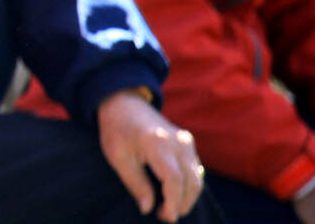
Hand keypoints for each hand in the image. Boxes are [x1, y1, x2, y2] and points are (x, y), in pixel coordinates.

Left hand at [97, 89, 202, 221]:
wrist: (124, 102)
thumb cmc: (117, 129)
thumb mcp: (118, 157)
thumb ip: (135, 183)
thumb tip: (148, 208)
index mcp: (158, 144)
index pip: (175, 181)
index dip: (173, 204)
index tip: (164, 217)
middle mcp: (178, 141)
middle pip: (192, 182)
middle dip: (181, 204)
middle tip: (164, 215)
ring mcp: (186, 140)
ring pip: (197, 178)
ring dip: (187, 197)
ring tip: (168, 207)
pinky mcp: (188, 141)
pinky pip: (195, 169)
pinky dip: (189, 185)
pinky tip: (173, 193)